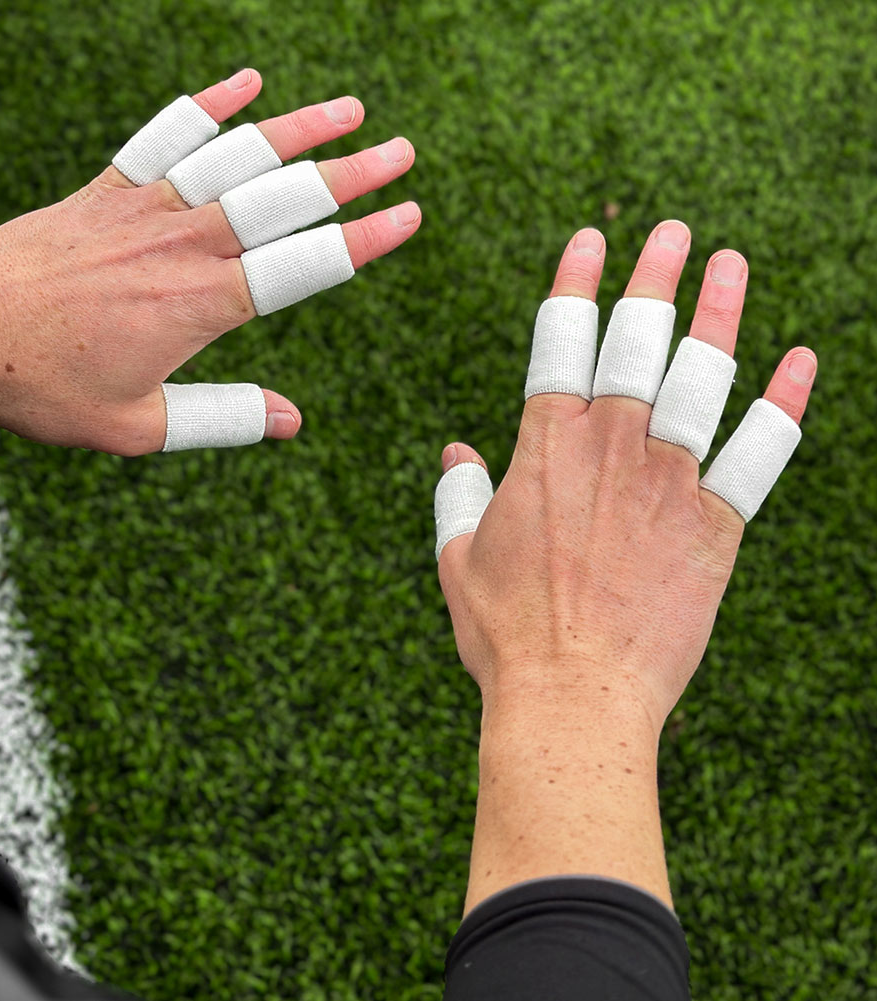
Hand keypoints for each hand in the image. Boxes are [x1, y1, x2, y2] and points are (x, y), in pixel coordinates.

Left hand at [0, 69, 418, 454]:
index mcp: (201, 302)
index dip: (364, 239)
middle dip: (353, 173)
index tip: (410, 217)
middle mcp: (183, 242)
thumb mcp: (139, 425)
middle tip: (405, 153)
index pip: (304, 263)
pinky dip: (209, 106)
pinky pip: (167, 134)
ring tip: (351, 108)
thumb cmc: (44, 386)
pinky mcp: (109, 190)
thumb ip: (223, 419)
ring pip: (237, 154)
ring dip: (299, 128)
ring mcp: (145, 207)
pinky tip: (248, 83)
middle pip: (285, 196)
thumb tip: (294, 422)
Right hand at [435, 221, 816, 732]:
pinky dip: (784, 403)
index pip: (563, 340)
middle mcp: (612, 448)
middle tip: (674, 232)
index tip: (592, 239)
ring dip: (720, 311)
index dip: (577, 282)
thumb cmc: (506, 634)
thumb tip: (455, 453)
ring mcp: (670, 482)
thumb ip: (458, 496)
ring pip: (703, 376)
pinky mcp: (717, 526)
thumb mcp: (459, 559)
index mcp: (545, 449)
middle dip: (655, 275)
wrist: (574, 697)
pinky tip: (801, 360)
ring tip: (731, 262)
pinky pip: (760, 453)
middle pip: (639, 339)